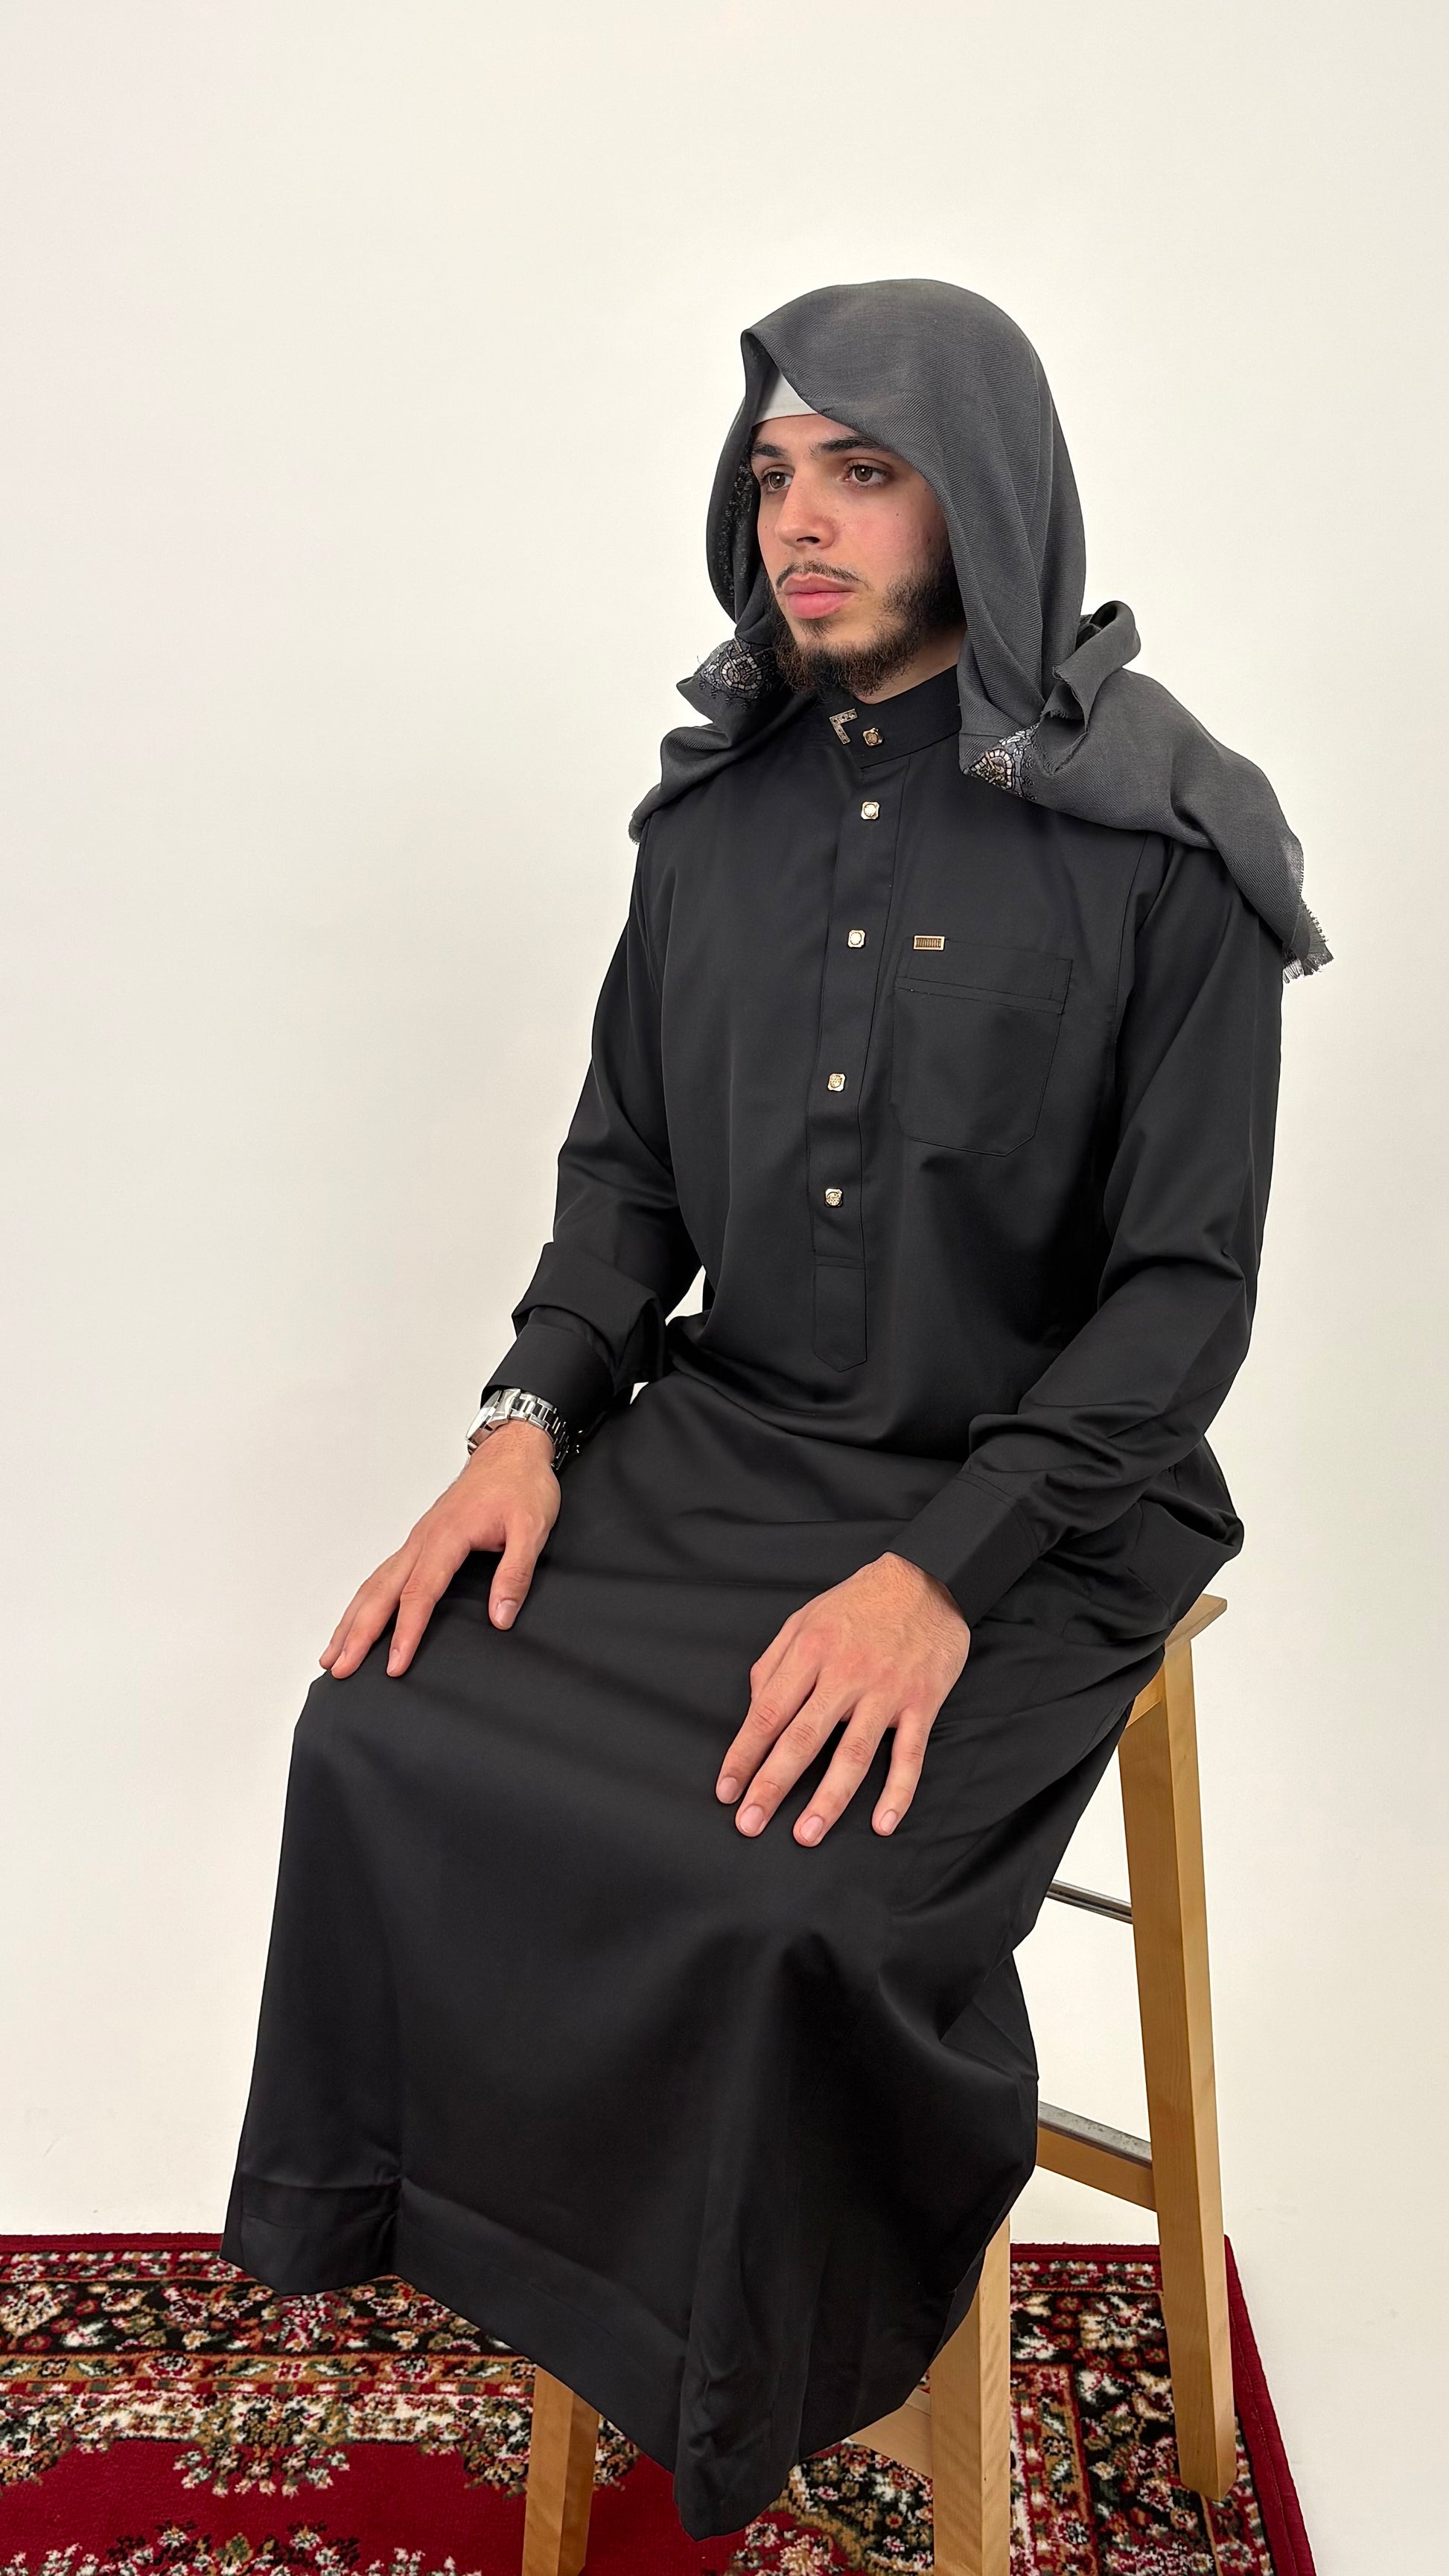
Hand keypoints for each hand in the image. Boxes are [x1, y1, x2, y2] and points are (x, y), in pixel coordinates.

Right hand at [321, 1420, 558, 1679]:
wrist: (512, 1451)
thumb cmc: (521, 1485)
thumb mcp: (532, 1528)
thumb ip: (515, 1573)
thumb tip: (501, 1617)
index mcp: (447, 1537)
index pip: (419, 1593)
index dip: (406, 1632)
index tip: (393, 1665)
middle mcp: (423, 1539)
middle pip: (381, 1592)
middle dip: (358, 1633)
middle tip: (339, 1669)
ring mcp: (417, 1539)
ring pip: (375, 1583)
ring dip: (351, 1619)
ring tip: (332, 1654)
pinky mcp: (420, 1540)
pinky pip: (383, 1574)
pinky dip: (364, 1601)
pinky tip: (355, 1619)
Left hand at [715, 1552, 968, 1844]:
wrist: (925, 1580)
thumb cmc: (856, 1604)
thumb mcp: (803, 1620)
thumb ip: (774, 1665)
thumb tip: (754, 1712)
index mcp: (809, 1652)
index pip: (768, 1713)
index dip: (744, 1754)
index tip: (726, 1790)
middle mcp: (845, 1674)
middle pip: (802, 1738)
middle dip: (772, 1784)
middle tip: (749, 1823)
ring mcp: (885, 1691)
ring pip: (854, 1752)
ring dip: (829, 1798)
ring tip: (806, 1834)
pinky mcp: (922, 1702)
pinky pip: (910, 1753)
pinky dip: (899, 1790)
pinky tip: (884, 1822)